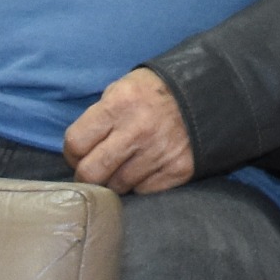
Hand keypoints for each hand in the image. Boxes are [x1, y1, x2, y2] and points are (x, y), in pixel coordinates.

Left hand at [65, 69, 193, 193]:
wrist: (206, 95)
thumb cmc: (154, 92)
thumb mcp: (122, 88)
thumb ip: (98, 117)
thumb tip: (78, 150)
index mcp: (119, 105)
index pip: (75, 143)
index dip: (73, 152)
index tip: (80, 154)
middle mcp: (138, 130)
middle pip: (91, 173)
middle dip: (87, 174)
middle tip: (95, 169)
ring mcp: (159, 153)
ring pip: (116, 187)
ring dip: (116, 180)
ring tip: (125, 165)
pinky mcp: (177, 170)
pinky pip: (143, 191)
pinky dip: (140, 183)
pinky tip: (146, 167)